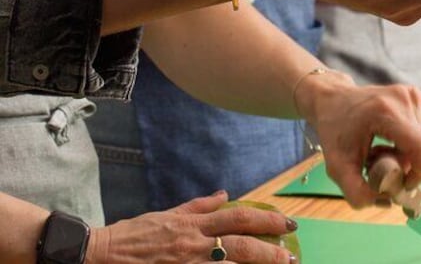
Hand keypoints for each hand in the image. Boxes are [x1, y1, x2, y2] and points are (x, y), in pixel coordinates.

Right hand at [85, 191, 293, 263]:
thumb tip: (225, 195)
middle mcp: (194, 244)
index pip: (238, 218)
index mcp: (193, 225)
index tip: (287, 224)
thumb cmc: (134, 235)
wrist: (99, 255)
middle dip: (269, 250)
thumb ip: (198, 207)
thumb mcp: (167, 215)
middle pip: (239, 245)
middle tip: (291, 256)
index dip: (266, 220)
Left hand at [296, 72, 420, 207]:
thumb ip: (357, 192)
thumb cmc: (334, 132)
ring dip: (406, 154)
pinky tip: (390, 137)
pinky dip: (409, 141)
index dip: (420, 173)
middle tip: (378, 164)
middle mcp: (403, 99)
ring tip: (380, 149)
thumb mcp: (337, 167)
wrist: (333, 101)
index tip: (404, 184)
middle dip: (406, 165)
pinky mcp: (417, 96)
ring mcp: (412, 95)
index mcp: (385, 112)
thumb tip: (387, 202)